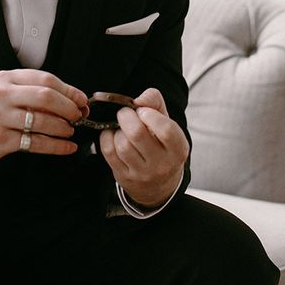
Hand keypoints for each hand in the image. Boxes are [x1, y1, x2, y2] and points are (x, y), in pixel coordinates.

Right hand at [0, 69, 87, 166]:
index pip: (45, 79)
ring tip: (70, 130)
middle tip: (78, 115)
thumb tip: (71, 99)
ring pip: (42, 121)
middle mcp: (1, 95)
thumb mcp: (4, 92)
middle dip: (68, 107)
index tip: (81, 99)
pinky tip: (66, 147)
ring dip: (63, 127)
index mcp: (6, 79)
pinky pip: (36, 142)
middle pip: (46, 97)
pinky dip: (56, 146)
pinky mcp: (0, 139)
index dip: (68, 90)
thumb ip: (31, 91)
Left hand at [99, 88, 188, 207]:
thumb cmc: (162, 144)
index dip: (150, 114)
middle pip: (137, 134)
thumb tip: (138, 100)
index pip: (166, 130)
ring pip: (122, 145)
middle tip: (125, 113)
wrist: (159, 184)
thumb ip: (155, 102)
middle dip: (126, 116)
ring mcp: (142, 173)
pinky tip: (113, 135)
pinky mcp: (125, 177)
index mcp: (178, 149)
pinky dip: (106, 138)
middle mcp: (162, 164)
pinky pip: (109, 152)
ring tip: (122, 128)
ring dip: (117, 130)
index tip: (143, 111)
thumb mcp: (166, 122)